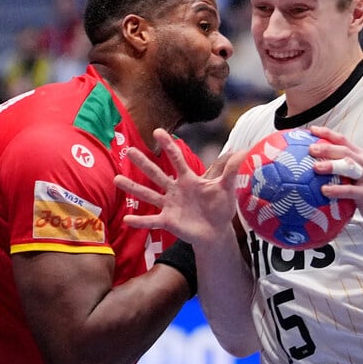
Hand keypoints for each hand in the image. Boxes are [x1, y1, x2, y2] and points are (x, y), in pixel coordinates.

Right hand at [115, 129, 244, 244]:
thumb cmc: (220, 208)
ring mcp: (169, 205)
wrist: (216, 232)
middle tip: (129, 150)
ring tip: (116, 179)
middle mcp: (175, 190)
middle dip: (143, 162)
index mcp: (188, 179)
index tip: (158, 132)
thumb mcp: (227, 188)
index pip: (176, 159)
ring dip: (133, 187)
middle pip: (156, 173)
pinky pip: (151, 221)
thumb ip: (232, 170)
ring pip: (148, 194)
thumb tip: (246, 151)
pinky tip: (126, 219)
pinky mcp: (168, 221)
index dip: (168, 146)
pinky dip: (139, 221)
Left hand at [307, 125, 362, 232]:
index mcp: (360, 156)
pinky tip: (325, 191)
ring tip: (316, 168)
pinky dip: (337, 190)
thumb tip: (315, 164)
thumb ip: (341, 167)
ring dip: (332, 166)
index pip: (343, 140)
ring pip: (349, 167)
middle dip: (327, 148)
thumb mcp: (358, 174)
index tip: (311, 130)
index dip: (327, 133)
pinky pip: (351, 190)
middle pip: (345, 151)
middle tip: (311, 149)